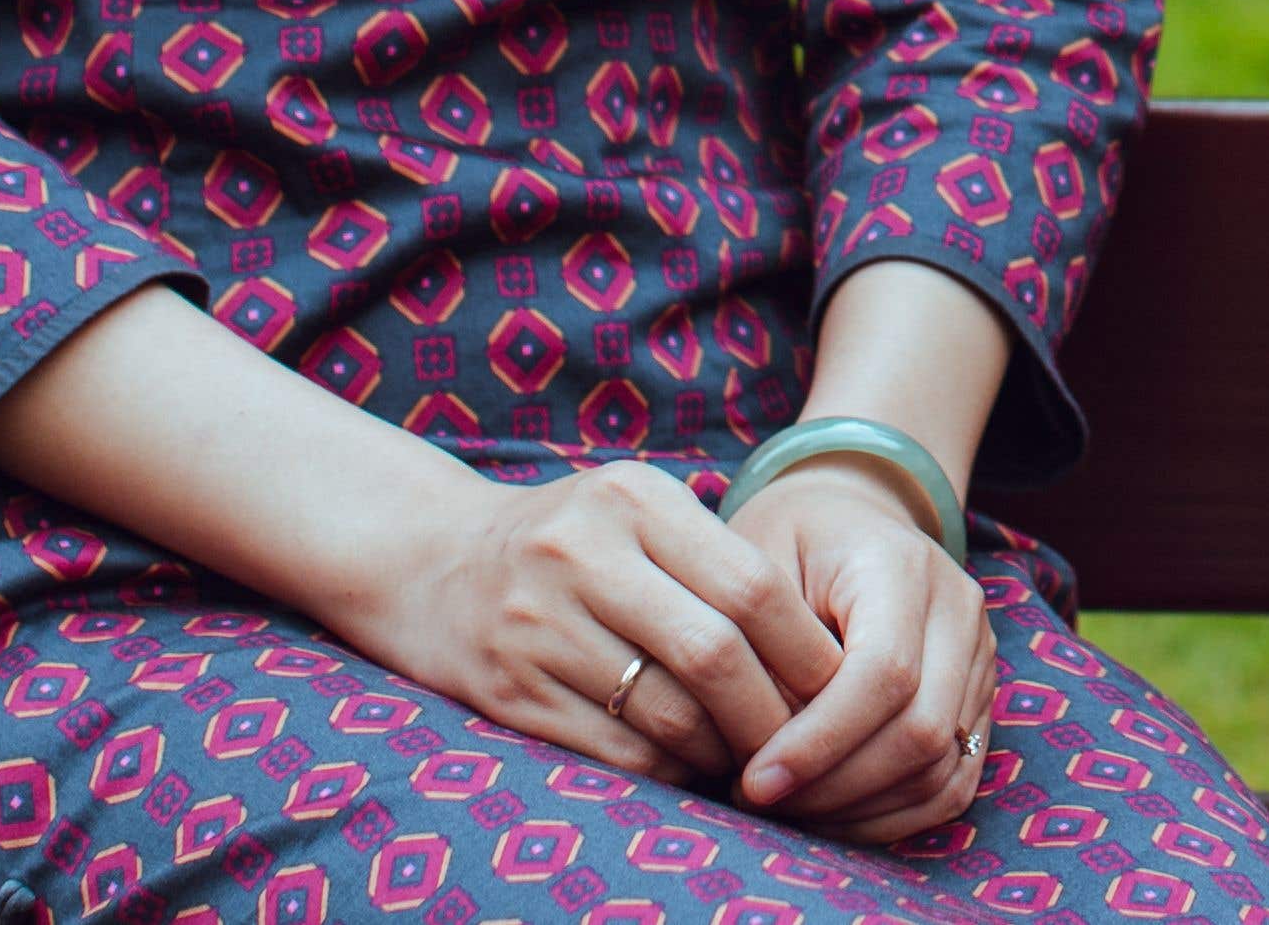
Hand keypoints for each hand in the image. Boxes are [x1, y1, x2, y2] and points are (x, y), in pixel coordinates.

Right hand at [318, 457, 843, 789]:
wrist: (429, 563)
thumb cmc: (568, 540)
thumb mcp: (633, 508)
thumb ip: (712, 554)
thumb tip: (822, 646)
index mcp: (631, 497)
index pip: (750, 583)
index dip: (804, 649)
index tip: (839, 687)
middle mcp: (582, 553)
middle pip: (714, 652)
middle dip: (774, 711)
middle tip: (806, 741)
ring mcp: (538, 624)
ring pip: (667, 712)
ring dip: (724, 749)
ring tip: (754, 757)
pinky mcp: (511, 690)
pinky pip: (616, 751)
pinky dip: (670, 770)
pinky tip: (692, 767)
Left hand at [716, 457, 1000, 843]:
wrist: (846, 519)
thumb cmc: (785, 542)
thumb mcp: (755, 563)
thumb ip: (765, 650)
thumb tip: (761, 751)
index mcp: (901, 564)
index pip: (884, 673)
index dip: (820, 741)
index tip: (755, 780)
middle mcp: (958, 608)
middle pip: (923, 731)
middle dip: (837, 787)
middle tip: (763, 801)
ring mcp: (980, 655)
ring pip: (943, 768)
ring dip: (862, 810)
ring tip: (791, 810)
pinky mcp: (980, 697)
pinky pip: (955, 783)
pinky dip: (895, 816)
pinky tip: (834, 815)